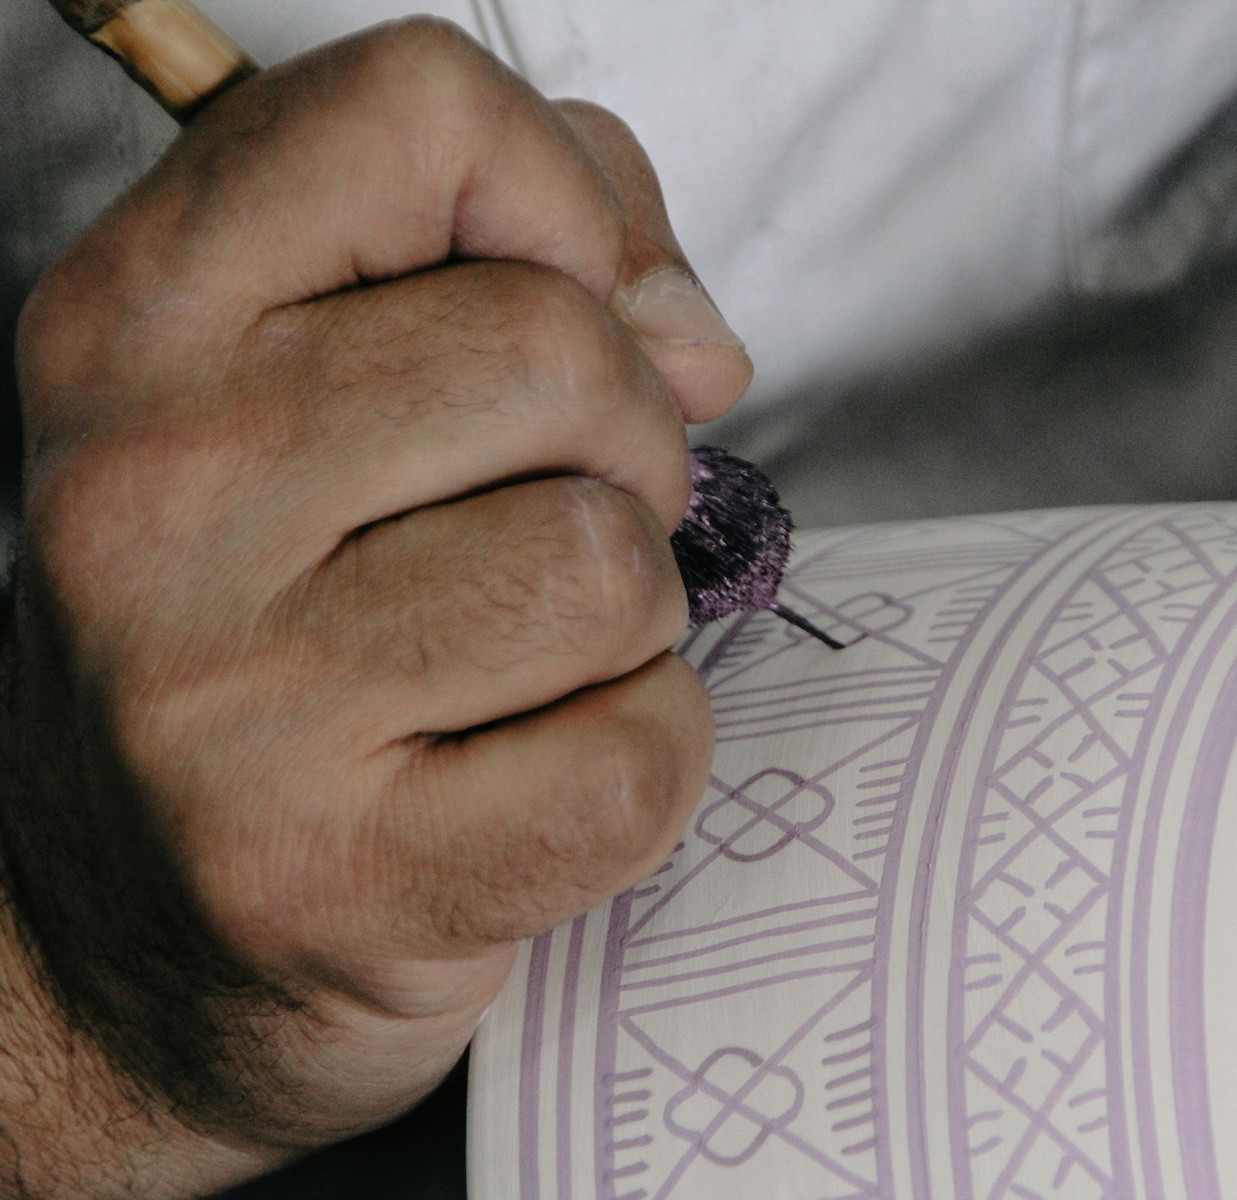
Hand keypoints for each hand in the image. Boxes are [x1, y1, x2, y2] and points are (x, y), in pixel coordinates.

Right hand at [0, 18, 749, 1195]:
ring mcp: (227, 697)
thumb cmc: (277, 618)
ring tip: (515, 657)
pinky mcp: (334, 872)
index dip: (561, 199)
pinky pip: (636, 749)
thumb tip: (692, 328)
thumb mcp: (331, 377)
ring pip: (609, 558)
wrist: (130, 921)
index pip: (418, 112)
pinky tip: (526, 768)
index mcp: (143, 318)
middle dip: (627, 443)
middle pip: (563, 350)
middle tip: (540, 524)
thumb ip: (537, 258)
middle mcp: (152, 489)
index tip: (560, 306)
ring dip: (628, 612)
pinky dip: (641, 754)